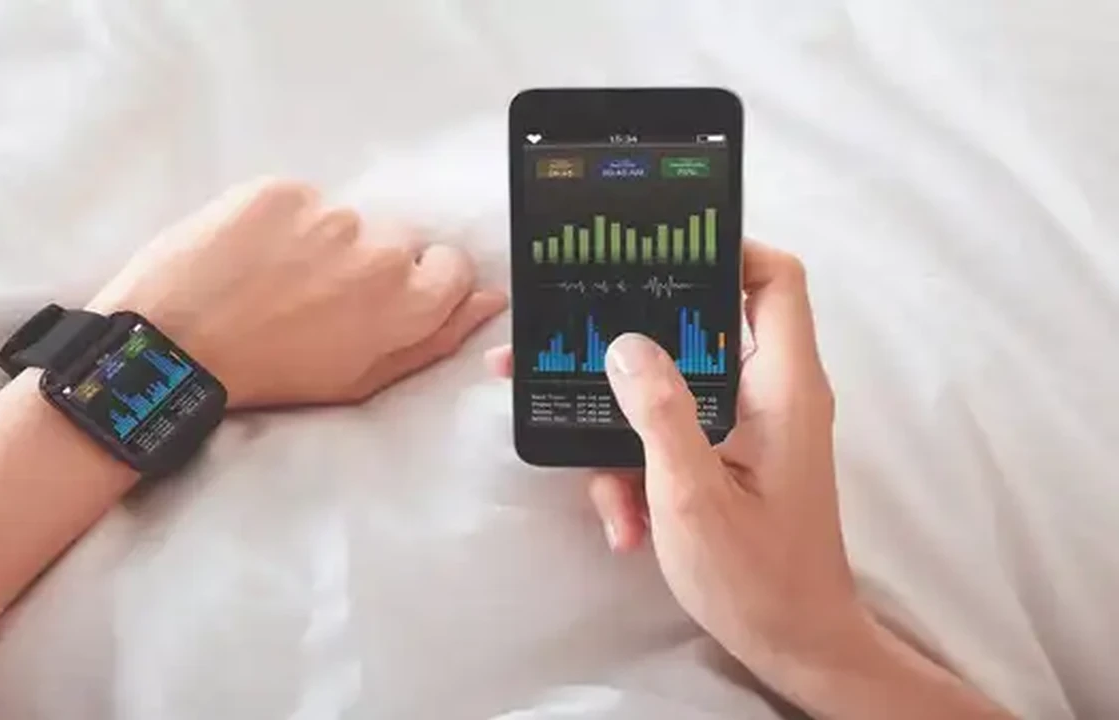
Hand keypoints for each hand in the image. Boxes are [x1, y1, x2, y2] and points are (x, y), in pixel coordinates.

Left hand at [90, 177, 506, 407]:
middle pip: (399, 240)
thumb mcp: (362, 379)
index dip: (419, 284)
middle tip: (320, 297)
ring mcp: (328, 213)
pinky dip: (283, 222)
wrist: (175, 344)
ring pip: (348, 219)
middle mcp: (378, 249)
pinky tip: (253, 257)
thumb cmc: (272, 374)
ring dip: (324, 242)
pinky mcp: (282, 189)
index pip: (452, 265)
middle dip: (371, 263)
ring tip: (278, 279)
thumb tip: (489, 300)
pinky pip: (302, 199)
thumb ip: (435, 338)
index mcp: (405, 303)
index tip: (381, 301)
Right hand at [486, 241, 852, 671]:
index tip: (658, 253)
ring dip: (626, 431)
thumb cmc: (758, 577)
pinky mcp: (725, 460)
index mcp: (783, 387)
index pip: (775, 280)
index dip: (727, 249)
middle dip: (632, 347)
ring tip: (598, 482)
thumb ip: (661, 414)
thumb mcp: (694, 495)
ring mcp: (746, 429)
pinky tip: (625, 522)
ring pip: (672, 390)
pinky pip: (672, 437)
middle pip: (702, 329)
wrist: (794, 647)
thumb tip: (625, 345)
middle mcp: (769, 395)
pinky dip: (640, 471)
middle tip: (570, 347)